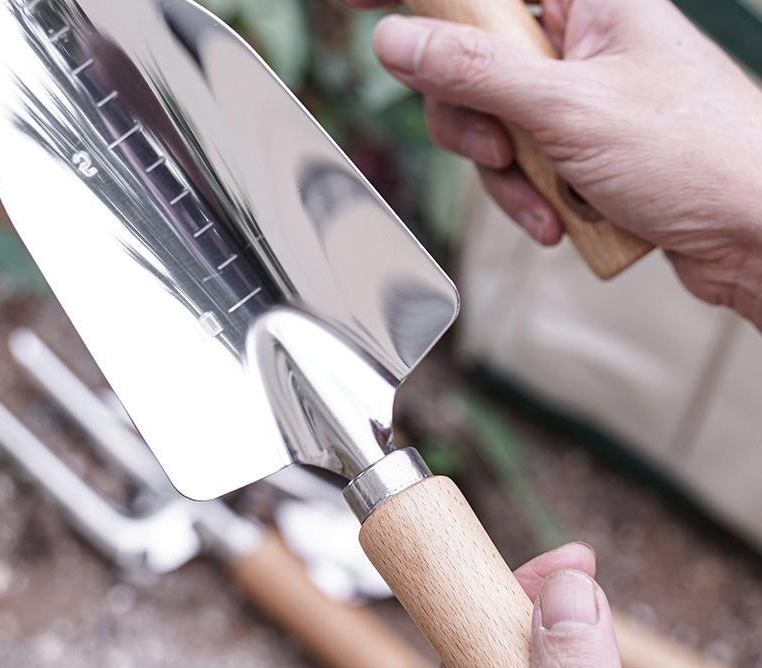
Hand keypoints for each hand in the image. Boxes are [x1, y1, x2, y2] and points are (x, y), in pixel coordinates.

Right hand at [343, 0, 761, 327]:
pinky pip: (521, 167)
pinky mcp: (578, 150)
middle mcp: (578, 43)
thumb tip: (399, 41)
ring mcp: (576, 100)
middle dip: (473, 122)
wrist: (750, 231)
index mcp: (588, 2)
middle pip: (472, 63)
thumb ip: (476, 73)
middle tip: (500, 150)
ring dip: (506, 176)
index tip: (358, 0)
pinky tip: (557, 220)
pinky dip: (529, 199)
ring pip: (491, 125)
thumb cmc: (694, 155)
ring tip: (546, 201)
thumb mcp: (568, 110)